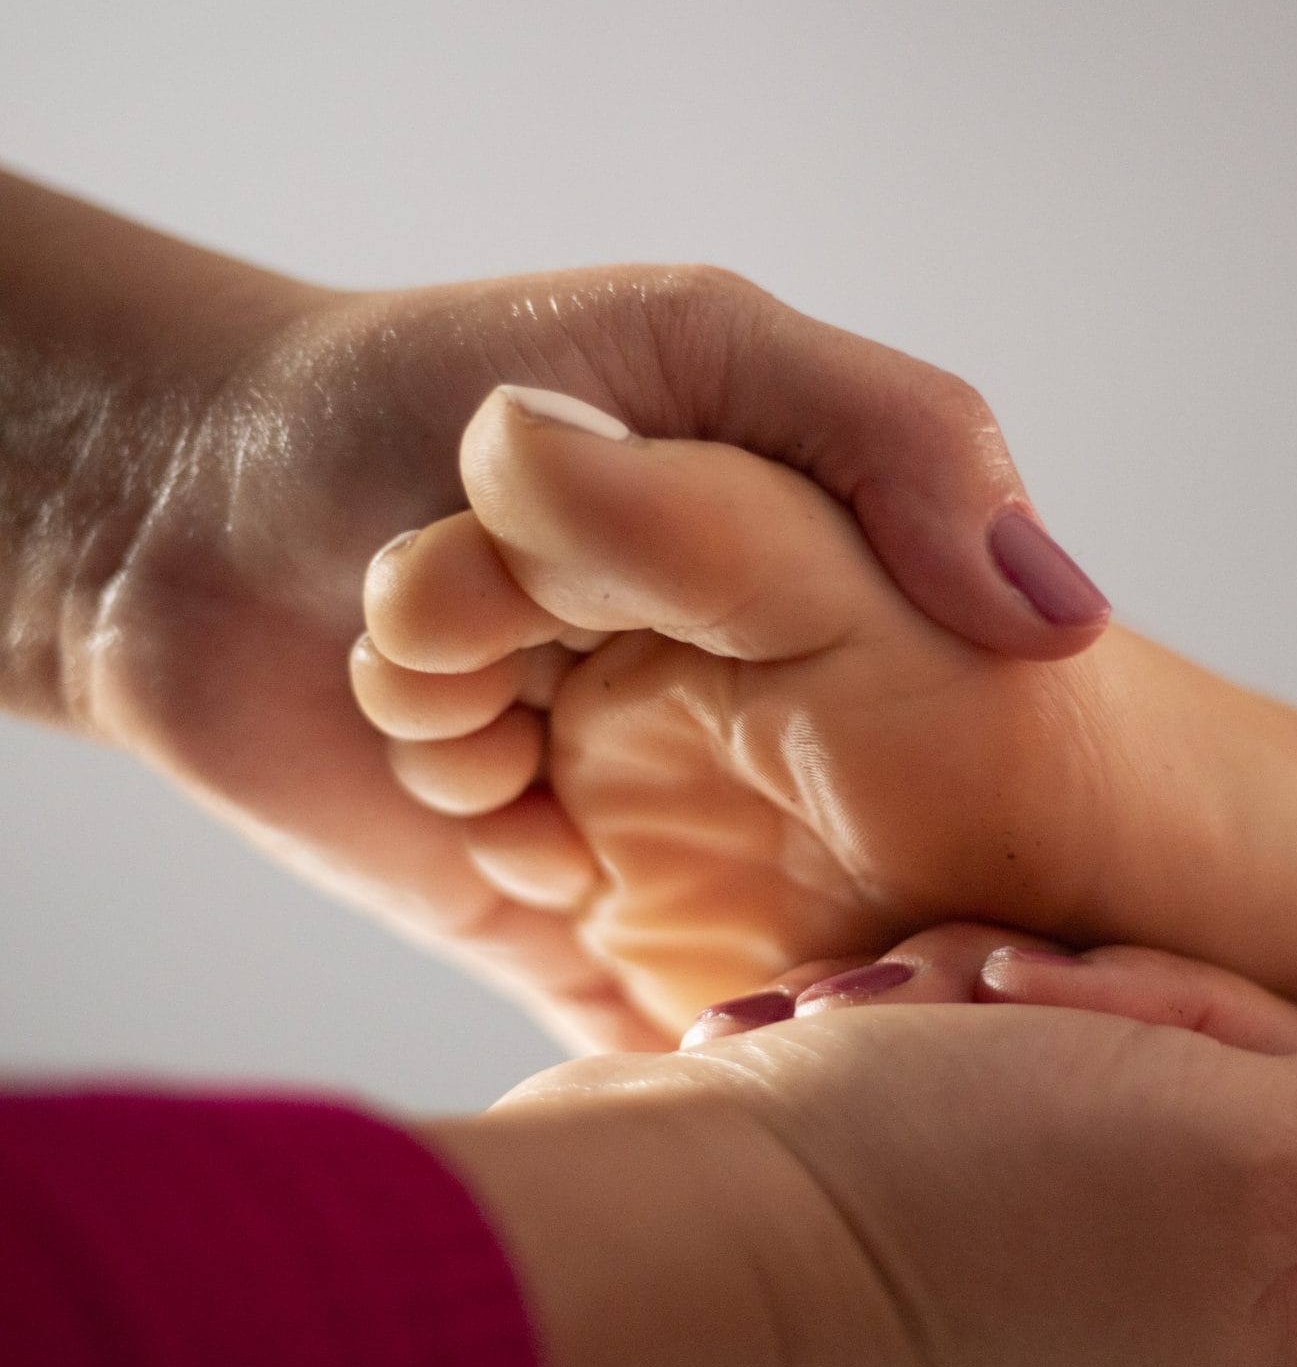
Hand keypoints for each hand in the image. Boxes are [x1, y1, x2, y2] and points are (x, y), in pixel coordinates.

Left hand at [0, 172, 1106, 1043]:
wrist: (162, 512)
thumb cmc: (416, 391)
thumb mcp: (701, 344)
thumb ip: (900, 444)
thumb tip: (1065, 625)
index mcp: (796, 600)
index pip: (960, 722)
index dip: (946, 748)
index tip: (896, 733)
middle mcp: (738, 724)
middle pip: (868, 852)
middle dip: (806, 835)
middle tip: (646, 745)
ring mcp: (643, 829)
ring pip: (748, 940)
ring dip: (612, 854)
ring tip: (493, 751)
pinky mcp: (534, 924)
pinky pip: (635, 1022)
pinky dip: (606, 973)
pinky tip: (518, 851)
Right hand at [425, 926, 1296, 1366]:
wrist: (665, 1247)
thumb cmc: (944, 1199)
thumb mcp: (1233, 1138)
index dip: (1190, 1008)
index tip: (1078, 1005)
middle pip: (1187, 1087)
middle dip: (1070, 1008)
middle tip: (972, 1001)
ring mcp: (1027, 1337)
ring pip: (1060, 1074)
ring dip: (969, 1011)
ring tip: (881, 1023)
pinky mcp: (909, 1283)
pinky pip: (951, 1111)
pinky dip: (899, 1054)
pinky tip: (838, 1050)